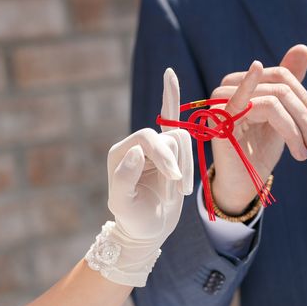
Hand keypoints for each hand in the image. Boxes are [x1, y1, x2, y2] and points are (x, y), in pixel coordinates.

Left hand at [85, 69, 192, 286]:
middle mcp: (136, 145)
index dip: (164, 156)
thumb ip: (124, 178)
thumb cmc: (134, 220)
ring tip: (178, 191)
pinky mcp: (170, 151)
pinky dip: (171, 96)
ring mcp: (154, 147)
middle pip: (168, 137)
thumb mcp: (124, 204)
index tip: (174, 180)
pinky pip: (171, 118)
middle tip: (178, 191)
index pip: (148, 139)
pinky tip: (169, 74)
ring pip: (182, 139)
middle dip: (177, 163)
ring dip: (185, 166)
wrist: (148, 231)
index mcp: (120, 153)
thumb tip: (136, 152)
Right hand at [211, 44, 306, 213]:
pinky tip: (254, 69)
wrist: (242, 183)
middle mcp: (227, 88)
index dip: (304, 98)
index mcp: (241, 83)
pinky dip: (248, 84)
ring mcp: (221, 103)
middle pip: (280, 88)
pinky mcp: (219, 121)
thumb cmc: (258, 149)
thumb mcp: (280, 116)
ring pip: (273, 102)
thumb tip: (303, 48)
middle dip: (304, 118)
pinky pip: (240, 99)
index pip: (281, 75)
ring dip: (296, 129)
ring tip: (304, 152)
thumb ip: (288, 84)